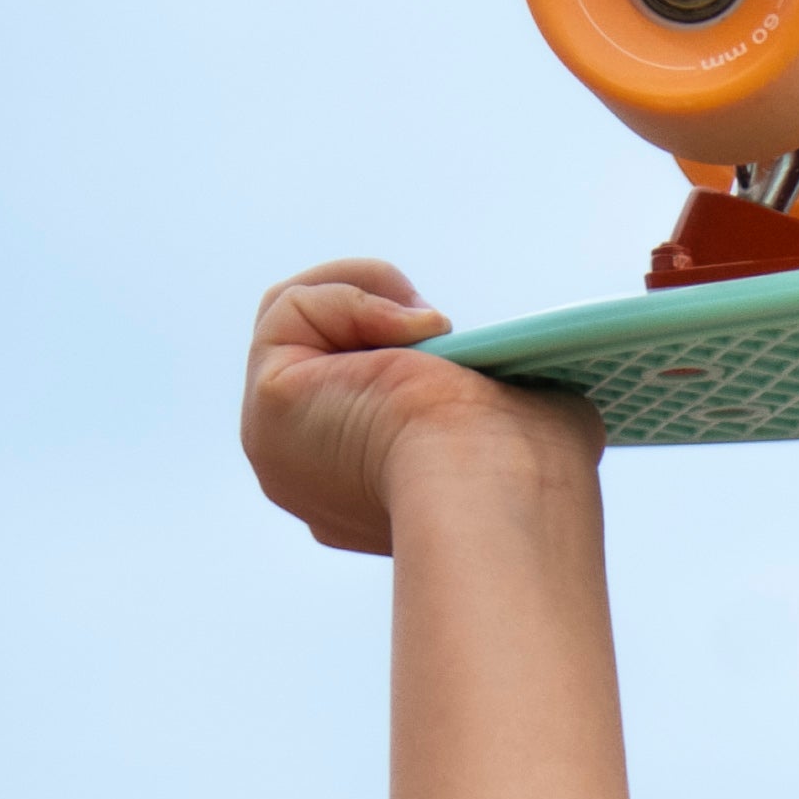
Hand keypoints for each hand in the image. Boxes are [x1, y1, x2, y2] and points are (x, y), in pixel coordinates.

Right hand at [241, 261, 594, 561]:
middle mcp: (314, 484)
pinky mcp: (269, 408)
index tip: (459, 362)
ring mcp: (282, 449)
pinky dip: (350, 297)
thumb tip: (492, 364)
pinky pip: (289, 311)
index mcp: (366, 502)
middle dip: (378, 321)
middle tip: (441, 329)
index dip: (403, 359)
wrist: (498, 486)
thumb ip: (493, 392)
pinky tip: (408, 330)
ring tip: (429, 327)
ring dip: (367, 298)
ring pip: (297, 325)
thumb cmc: (529, 468)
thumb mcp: (524, 417)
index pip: (358, 403)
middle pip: (319, 357)